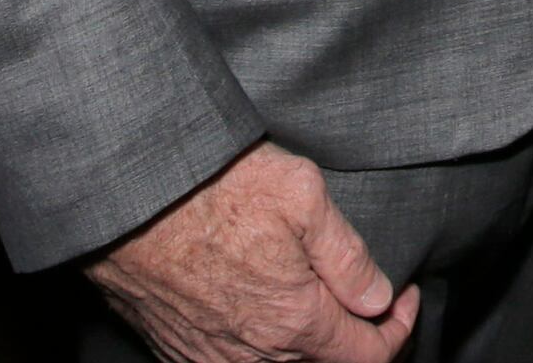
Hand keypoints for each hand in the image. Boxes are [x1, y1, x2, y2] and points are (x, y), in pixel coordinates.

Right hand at [85, 143, 418, 362]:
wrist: (128, 199)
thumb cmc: (214, 188)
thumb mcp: (304, 196)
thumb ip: (349, 257)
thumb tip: (379, 297)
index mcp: (295, 322)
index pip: (369, 354)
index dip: (398, 327)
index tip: (404, 295)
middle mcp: (255, 356)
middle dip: (357, 334)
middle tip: (371, 295)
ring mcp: (213, 358)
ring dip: (310, 340)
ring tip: (322, 298)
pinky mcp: (180, 351)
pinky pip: (238, 361)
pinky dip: (266, 344)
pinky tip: (269, 305)